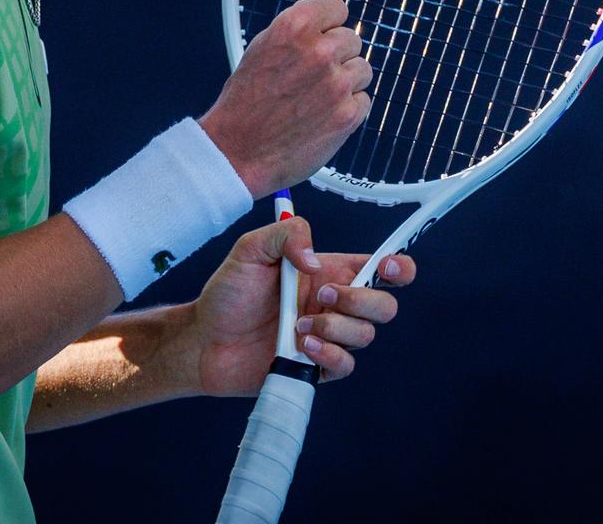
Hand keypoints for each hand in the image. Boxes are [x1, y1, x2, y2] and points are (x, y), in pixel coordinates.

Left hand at [173, 216, 416, 397]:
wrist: (204, 340)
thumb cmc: (228, 293)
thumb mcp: (250, 249)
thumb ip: (286, 235)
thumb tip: (317, 261)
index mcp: (328, 271)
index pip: (380, 267)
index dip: (399, 266)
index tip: (388, 267)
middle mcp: (335, 305)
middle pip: (384, 305)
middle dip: (362, 299)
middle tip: (323, 295)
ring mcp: (328, 337)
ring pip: (366, 335)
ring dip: (336, 327)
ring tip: (298, 325)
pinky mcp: (317, 367)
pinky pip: (346, 365)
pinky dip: (328, 354)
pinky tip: (300, 346)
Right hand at [200, 0, 371, 196]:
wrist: (238, 151)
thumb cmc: (244, 104)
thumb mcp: (261, 49)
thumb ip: (296, 34)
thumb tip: (325, 27)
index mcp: (293, 27)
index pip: (337, 8)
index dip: (329, 24)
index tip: (325, 35)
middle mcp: (318, 51)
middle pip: (352, 40)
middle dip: (336, 56)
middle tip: (313, 75)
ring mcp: (336, 84)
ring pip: (362, 70)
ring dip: (345, 82)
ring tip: (317, 97)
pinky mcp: (348, 114)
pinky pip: (363, 100)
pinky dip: (347, 109)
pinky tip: (322, 116)